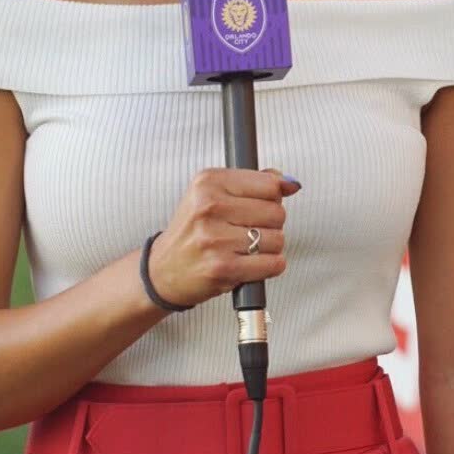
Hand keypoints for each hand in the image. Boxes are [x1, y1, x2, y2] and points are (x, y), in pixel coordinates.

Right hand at [146, 166, 300, 309]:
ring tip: (244, 248)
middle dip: (270, 224)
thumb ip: (254, 183)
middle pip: (277, 212)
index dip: (272, 198)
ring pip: (278, 239)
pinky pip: (274, 263)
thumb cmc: (193, 232)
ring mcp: (215, 238)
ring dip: (269, 248)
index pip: (270, 183)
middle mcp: (209, 207)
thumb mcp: (213, 195)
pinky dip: (269, 266)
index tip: (256, 206)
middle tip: (246, 231)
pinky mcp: (223, 268)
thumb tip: (291, 183)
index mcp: (208, 182)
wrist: (162, 270)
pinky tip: (250, 264)